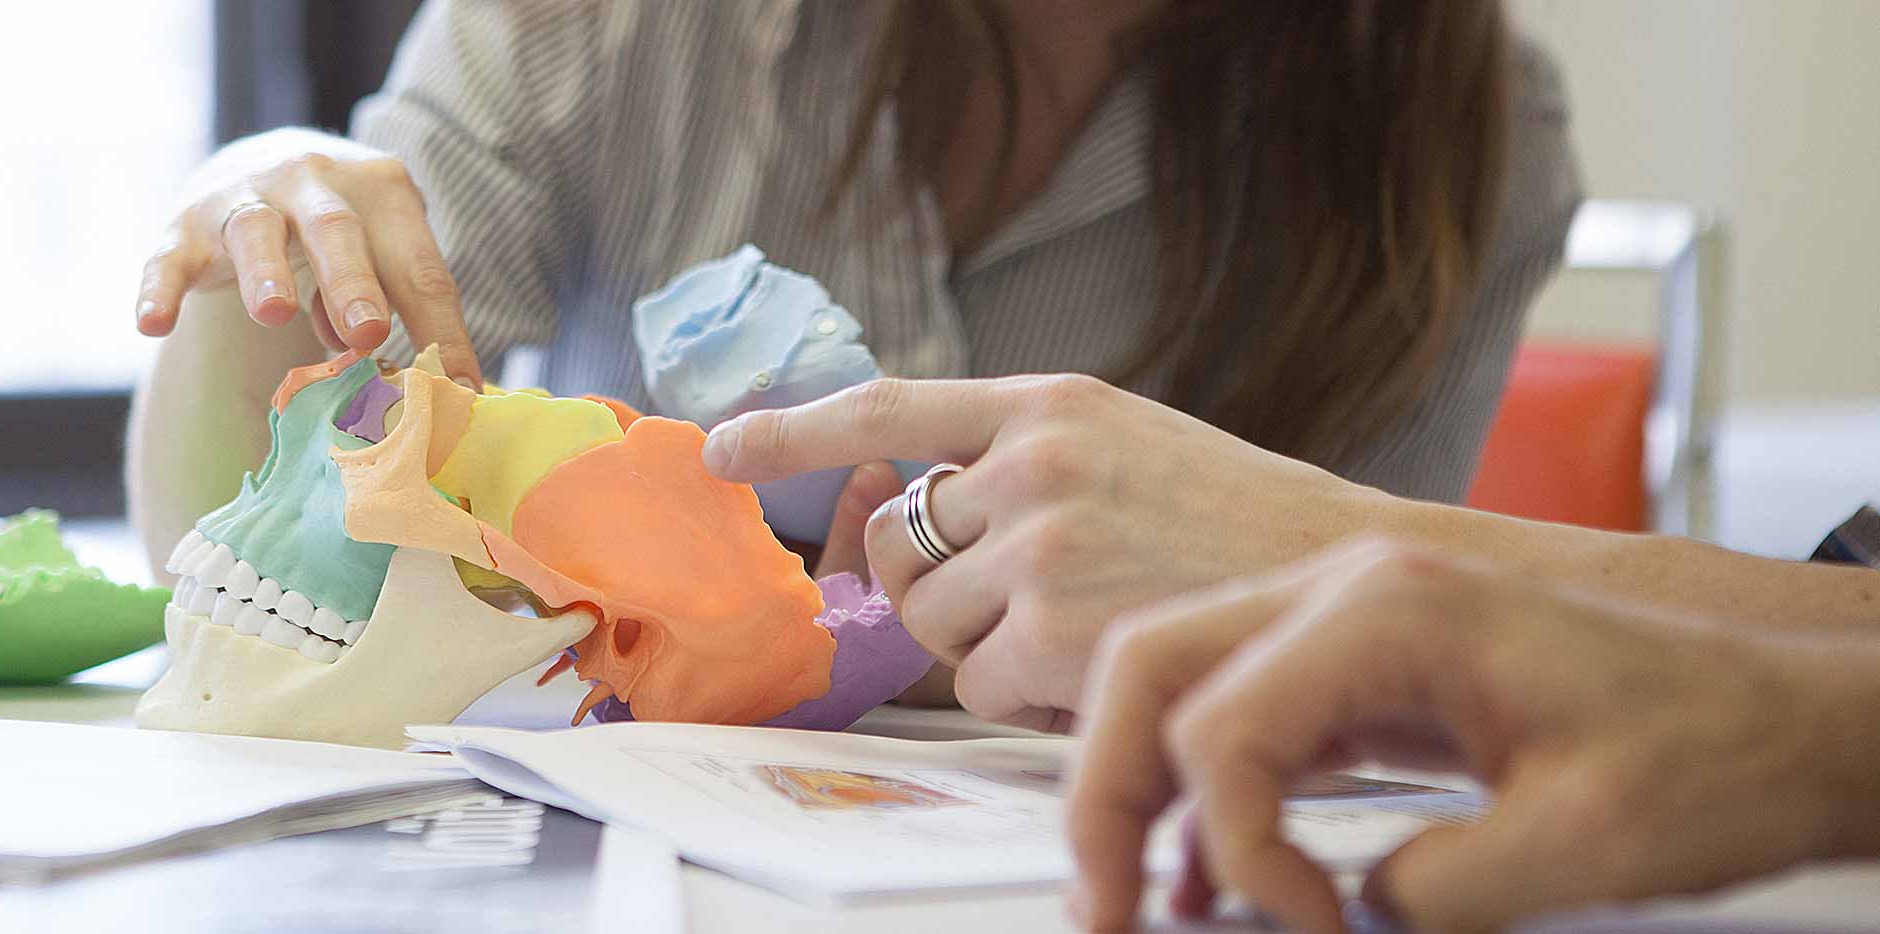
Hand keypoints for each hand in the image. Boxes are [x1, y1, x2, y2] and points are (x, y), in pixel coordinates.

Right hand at [133, 127, 482, 385]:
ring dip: (264, 271)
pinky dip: (160, 288)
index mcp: (381, 191)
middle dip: (352, 280)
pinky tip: (153, 324)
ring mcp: (246, 198)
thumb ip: (406, 311)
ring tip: (273, 313)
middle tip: (368, 331)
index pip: (417, 264)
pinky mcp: (186, 224)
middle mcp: (313, 180)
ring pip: (255, 229)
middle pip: (335, 230)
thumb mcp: (386, 253)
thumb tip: (446, 392)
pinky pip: (169, 257)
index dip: (438, 326)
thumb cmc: (346, 231)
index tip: (454, 388)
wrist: (264, 163)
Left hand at [700, 375, 1396, 725]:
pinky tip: (1107, 672)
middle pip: (902, 550)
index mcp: (1052, 404)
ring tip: (1098, 630)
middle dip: (940, 592)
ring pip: (937, 628)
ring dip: (995, 650)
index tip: (721, 446)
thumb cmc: (1248, 534)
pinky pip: (981, 688)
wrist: (1360, 589)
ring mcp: (1038, 547)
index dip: (792, 431)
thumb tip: (908, 515)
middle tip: (1031, 608)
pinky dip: (1032, 699)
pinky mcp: (1052, 632)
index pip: (888, 407)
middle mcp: (1031, 463)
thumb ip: (1027, 469)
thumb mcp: (1135, 453)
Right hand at [1067, 539, 1879, 932]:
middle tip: (1103, 908)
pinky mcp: (1363, 669)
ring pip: (1170, 682)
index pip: (1224, 721)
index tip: (1301, 927)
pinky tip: (1209, 878)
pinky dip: (1202, 796)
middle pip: (1148, 668)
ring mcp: (1346, 623)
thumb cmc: (1715, 751)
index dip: (1235, 849)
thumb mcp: (1585, 842)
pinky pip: (1237, 714)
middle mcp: (1347, 594)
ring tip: (1131, 900)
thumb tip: (1339, 915)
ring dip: (1134, 789)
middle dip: (1106, 794)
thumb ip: (1440, 887)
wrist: (1790, 715)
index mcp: (1393, 608)